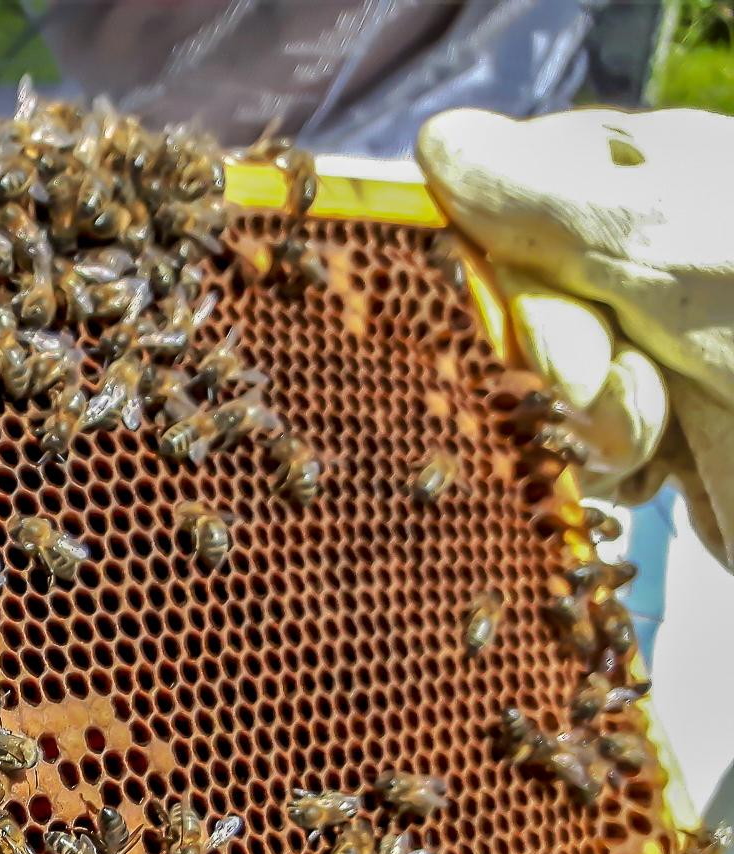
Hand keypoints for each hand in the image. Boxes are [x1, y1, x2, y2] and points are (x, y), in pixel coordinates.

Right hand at [416, 107, 733, 565]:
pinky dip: (608, 466)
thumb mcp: (657, 240)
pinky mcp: (660, 429)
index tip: (538, 307)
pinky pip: (579, 450)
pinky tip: (656, 464)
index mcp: (646, 179)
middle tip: (602, 378)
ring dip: (588, 422)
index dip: (503, 272)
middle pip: (514, 306)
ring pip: (540, 386)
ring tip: (658, 428)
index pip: (504, 205)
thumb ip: (538, 198)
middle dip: (555, 356)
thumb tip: (437, 142)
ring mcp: (648, 344)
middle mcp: (640, 256)